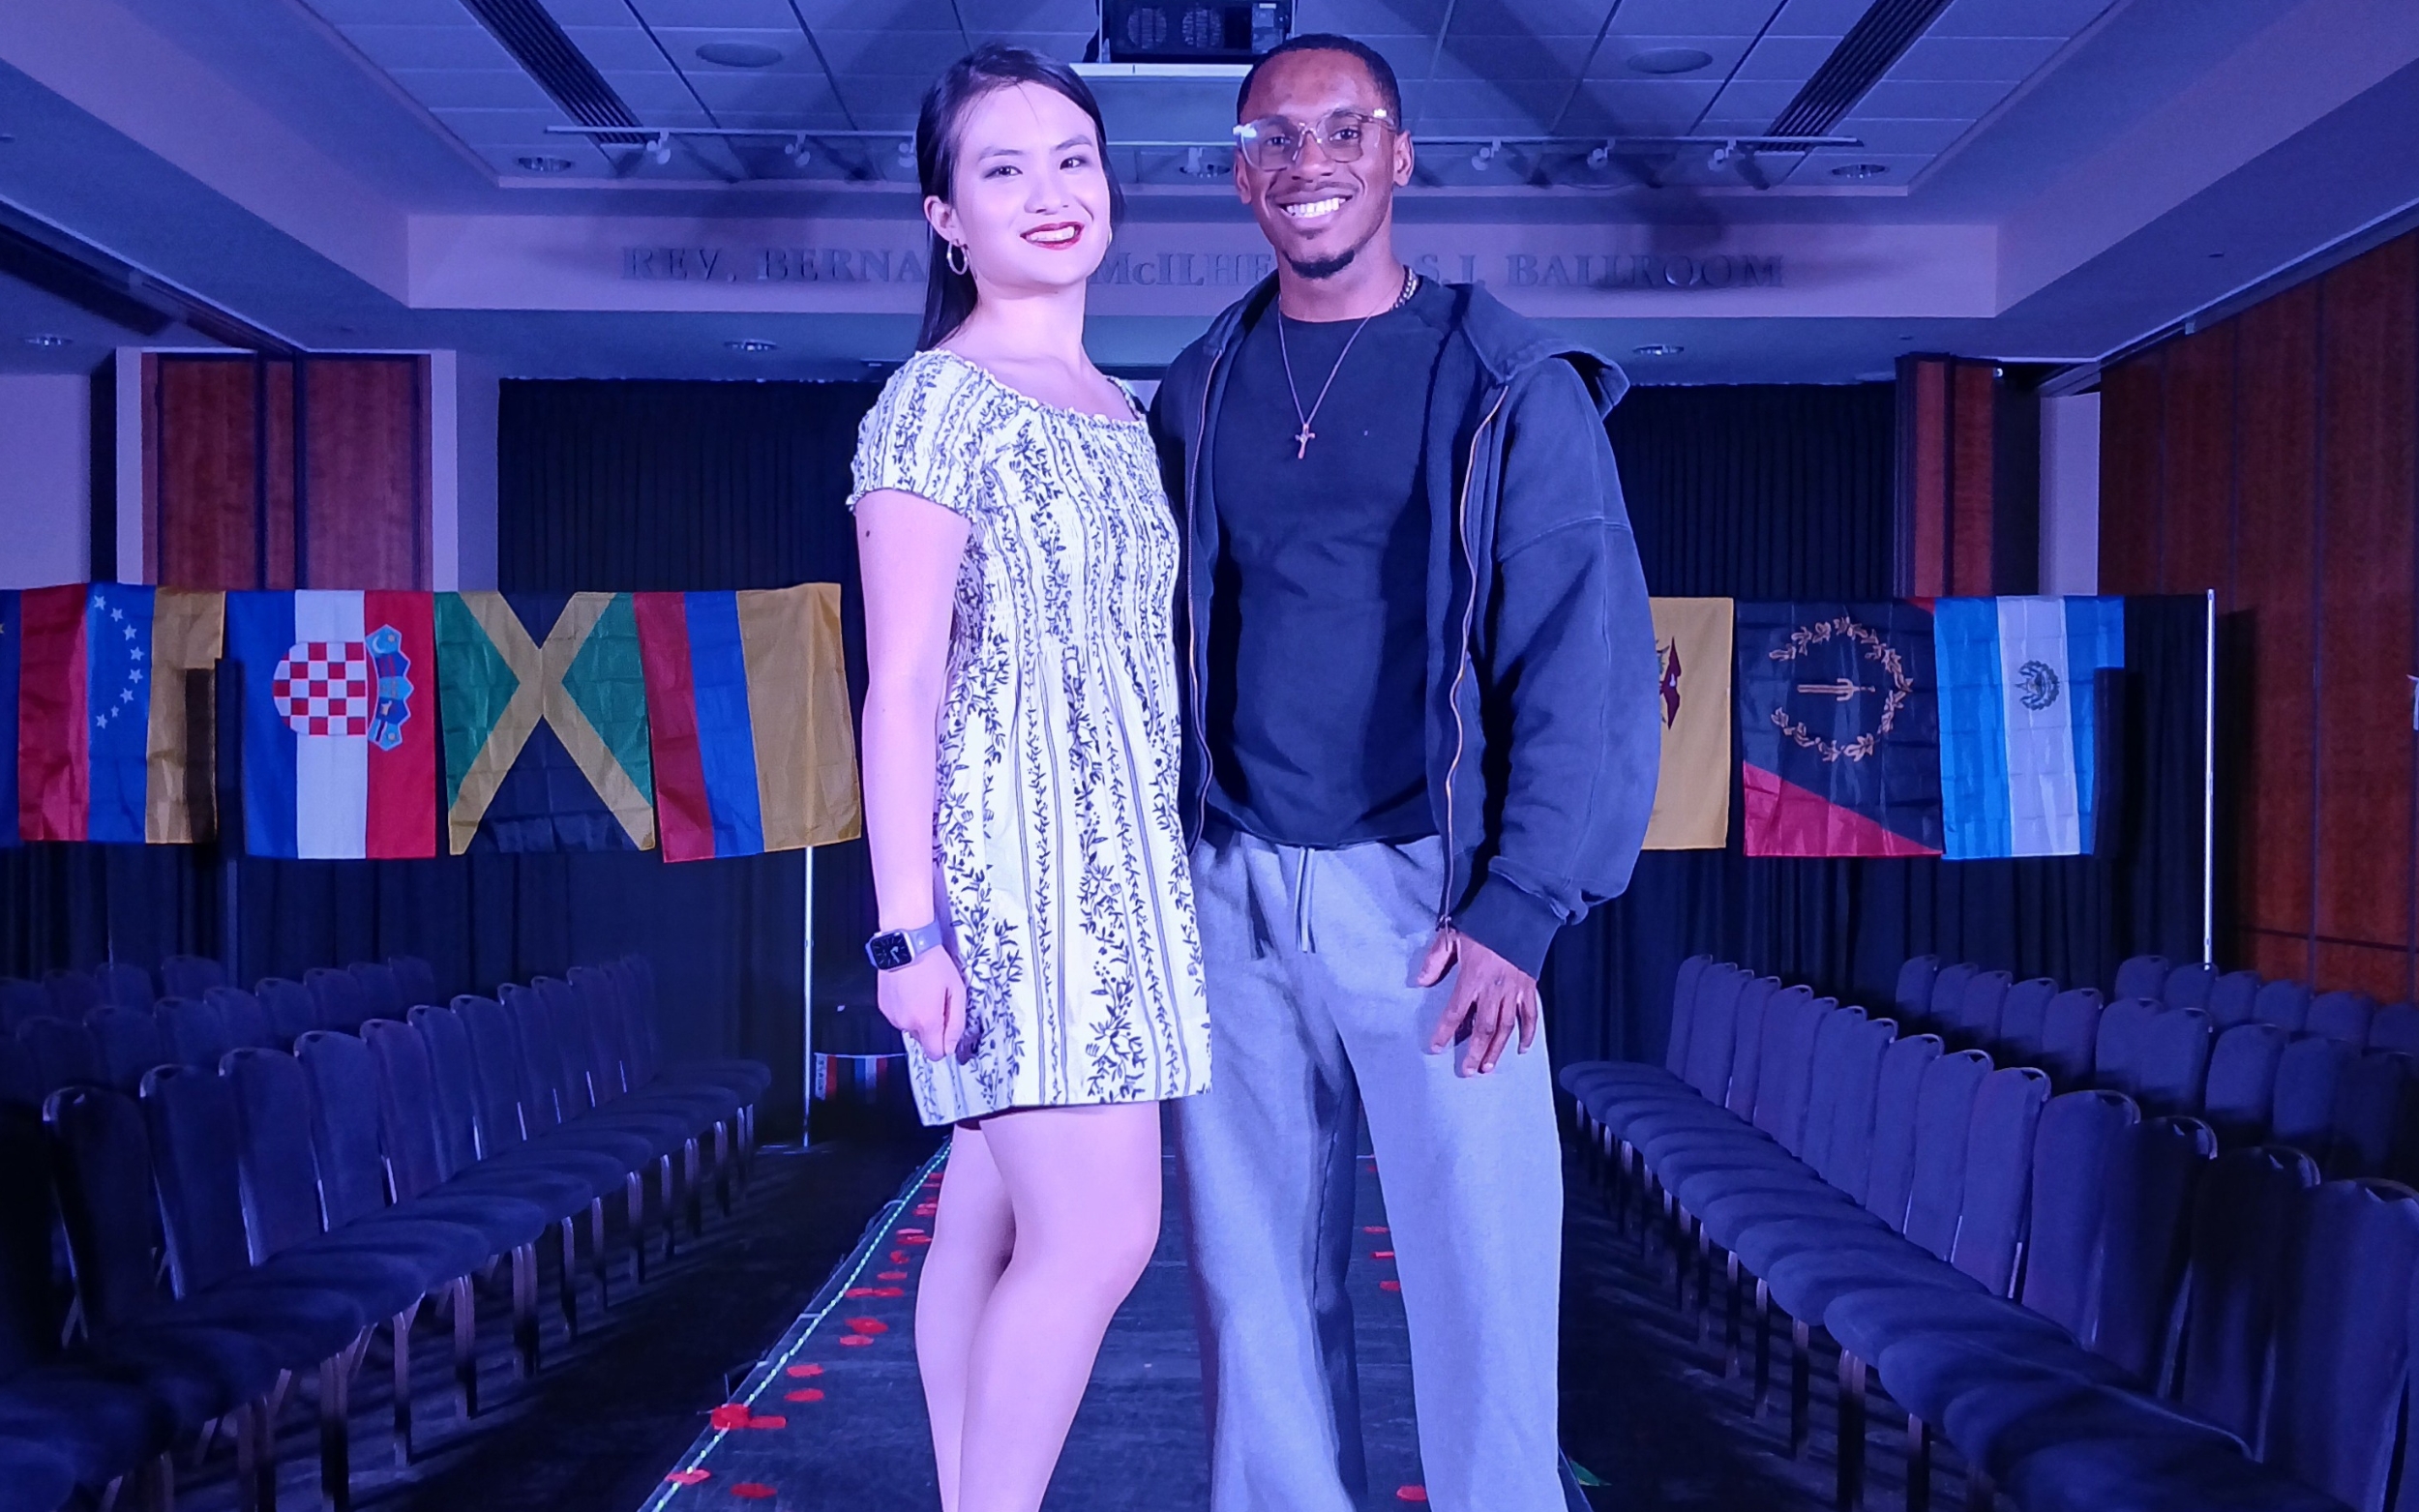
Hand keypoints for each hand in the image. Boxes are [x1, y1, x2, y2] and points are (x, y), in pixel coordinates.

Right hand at [878, 947, 966, 1061]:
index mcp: (927, 1022)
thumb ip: (956, 1023)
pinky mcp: (883, 1006)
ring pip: (910, 1027)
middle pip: (923, 1039)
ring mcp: (892, 1015)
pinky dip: (905, 1007)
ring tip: (921, 992)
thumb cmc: (934, 963)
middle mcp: (906, 1023)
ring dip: (917, 1016)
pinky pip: (898, 1016)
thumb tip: (951, 1047)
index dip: (943, 1045)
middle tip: (936, 1001)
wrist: (906, 944)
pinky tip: (909, 989)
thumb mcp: (957, 991)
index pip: (935, 1054)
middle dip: (931, 1026)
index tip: (947, 1028)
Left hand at [1417, 928, 1538, 1076]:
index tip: (1436, 1048)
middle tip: (1467, 1071)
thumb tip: (1421, 982)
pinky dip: (1528, 1034)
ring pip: (1506, 1028)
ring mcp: (1514, 991)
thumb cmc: (1483, 924)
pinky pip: (1530, 1016)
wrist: (1519, 913)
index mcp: (1472, 978)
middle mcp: (1494, 990)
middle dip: (1475, 1051)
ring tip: (1488, 1067)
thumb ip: (1436, 960)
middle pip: (1483, 1028)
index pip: (1456, 1012)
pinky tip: (1521, 1049)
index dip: (1444, 1032)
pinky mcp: (1529, 988)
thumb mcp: (1452, 936)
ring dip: (1496, 1050)